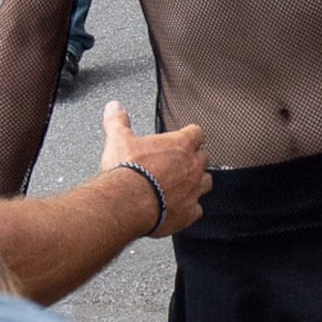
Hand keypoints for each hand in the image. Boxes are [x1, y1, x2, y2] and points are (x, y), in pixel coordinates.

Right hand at [101, 99, 207, 236]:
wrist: (127, 203)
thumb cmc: (127, 171)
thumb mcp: (118, 139)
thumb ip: (118, 121)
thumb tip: (114, 108)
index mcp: (180, 145)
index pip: (196, 132)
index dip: (190, 134)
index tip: (184, 137)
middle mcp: (192, 167)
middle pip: (204, 157)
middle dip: (194, 158)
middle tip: (179, 162)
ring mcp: (193, 191)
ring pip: (206, 182)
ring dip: (197, 182)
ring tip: (183, 184)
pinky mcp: (189, 213)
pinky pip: (197, 210)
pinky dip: (190, 208)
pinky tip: (179, 208)